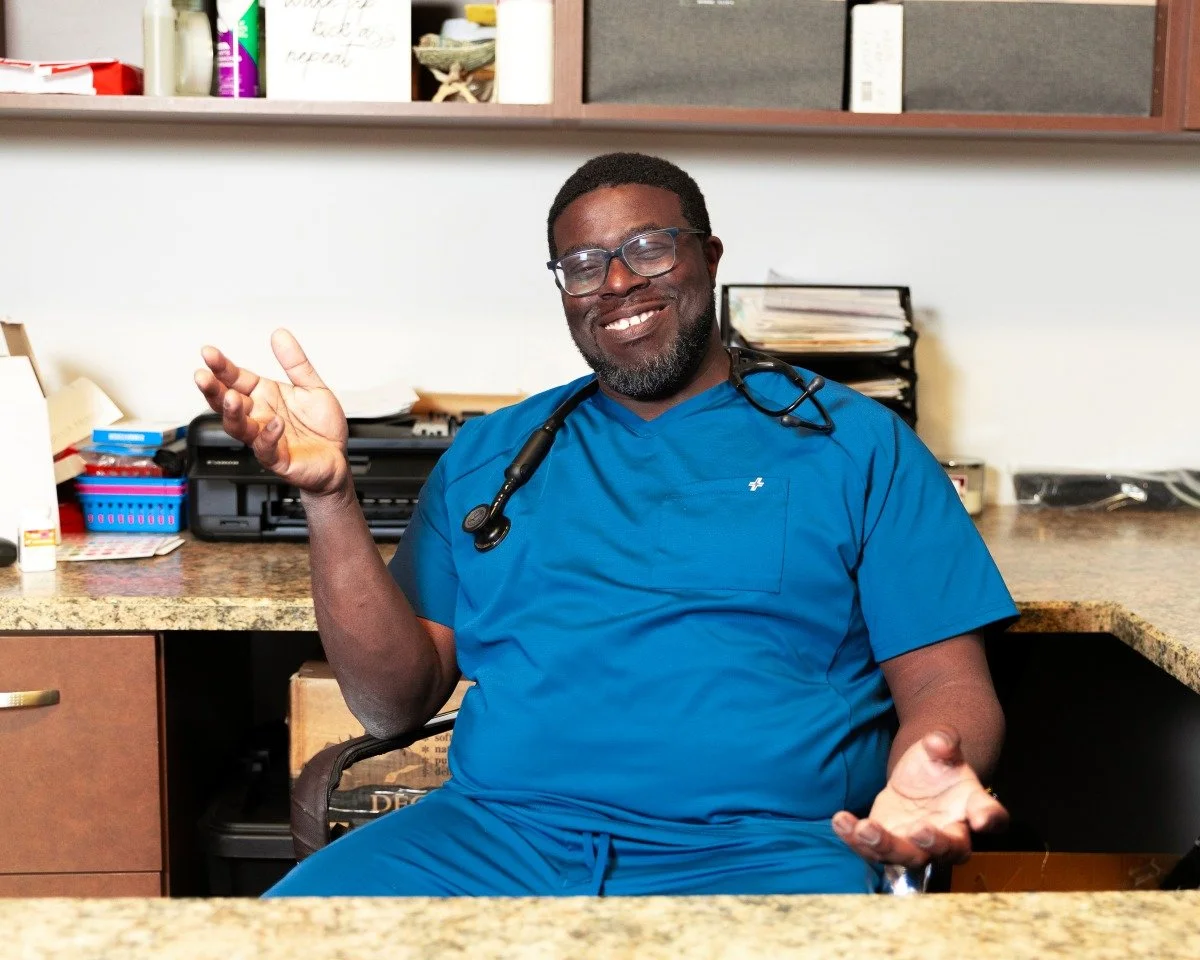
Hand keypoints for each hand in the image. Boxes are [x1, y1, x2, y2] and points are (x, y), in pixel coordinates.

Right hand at [194, 329, 350, 497]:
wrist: (337, 457)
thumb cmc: (322, 427)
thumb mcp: (313, 387)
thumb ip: (296, 363)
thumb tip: (280, 335)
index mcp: (263, 396)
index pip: (235, 379)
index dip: (221, 366)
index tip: (208, 352)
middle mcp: (258, 416)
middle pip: (227, 403)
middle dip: (213, 390)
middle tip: (203, 376)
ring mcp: (264, 438)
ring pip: (238, 428)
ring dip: (233, 413)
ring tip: (232, 398)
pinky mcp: (278, 458)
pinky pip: (266, 449)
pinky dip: (268, 436)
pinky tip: (275, 423)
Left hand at [831, 727, 1007, 866]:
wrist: (919, 778)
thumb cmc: (939, 764)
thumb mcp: (942, 746)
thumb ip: (944, 741)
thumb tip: (938, 741)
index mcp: (971, 807)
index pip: (992, 817)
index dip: (989, 819)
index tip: (982, 819)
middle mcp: (949, 834)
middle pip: (947, 850)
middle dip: (933, 844)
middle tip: (919, 830)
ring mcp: (916, 843)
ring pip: (905, 856)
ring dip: (884, 846)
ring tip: (863, 828)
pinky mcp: (888, 842)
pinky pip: (872, 849)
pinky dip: (854, 839)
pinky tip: (840, 820)